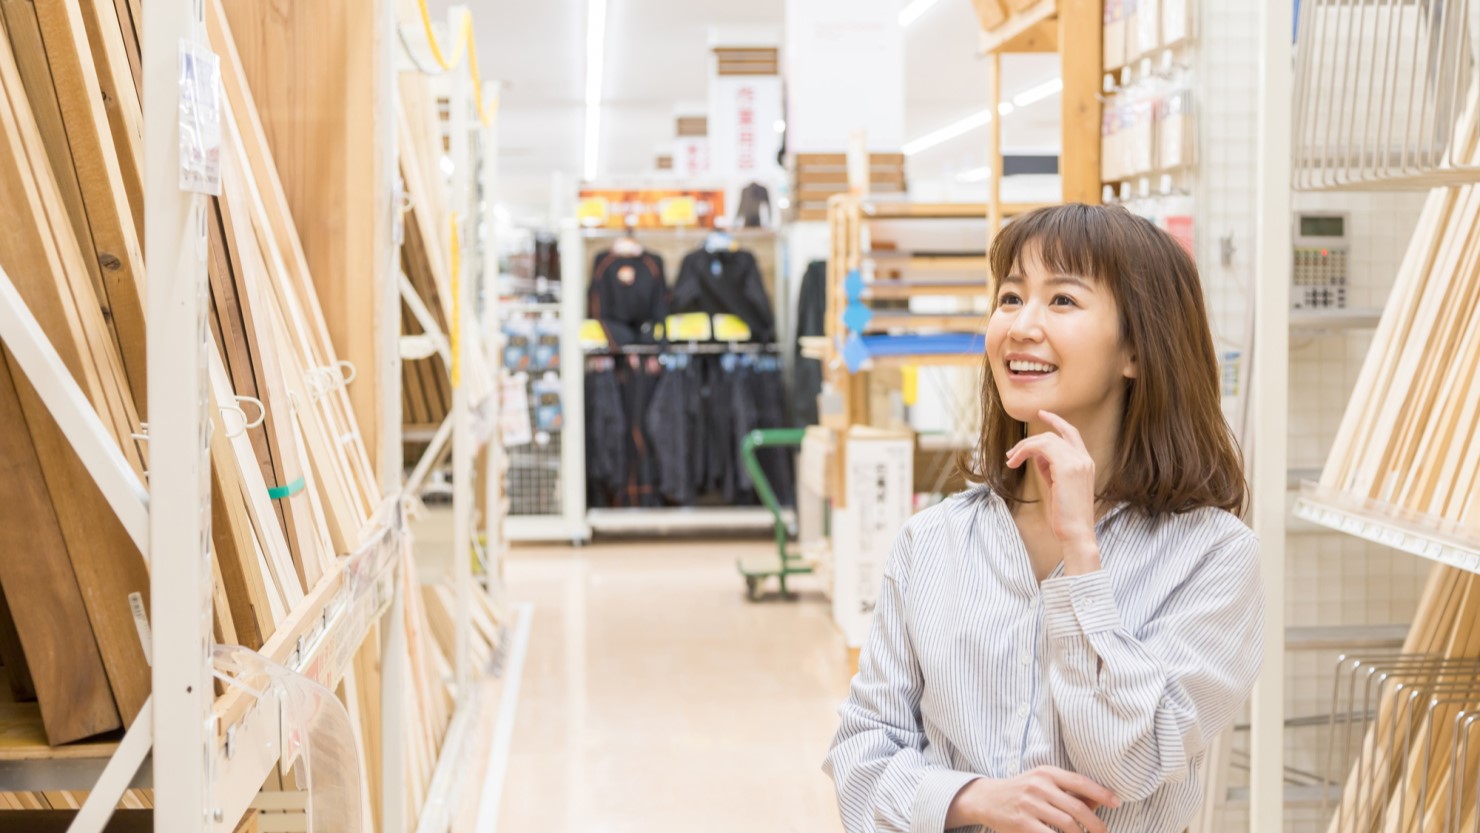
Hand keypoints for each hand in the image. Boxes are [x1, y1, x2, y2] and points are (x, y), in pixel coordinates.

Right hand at [950, 766, 1119, 831]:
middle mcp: (1038, 786)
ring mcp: (1029, 804)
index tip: (1116, 803)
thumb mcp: (1043, 783)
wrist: (986, 798)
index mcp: (1047, 773)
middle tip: (1103, 832)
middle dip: (1096, 824)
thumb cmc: (1021, 791)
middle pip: (1077, 808)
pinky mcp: (1022, 823)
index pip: (1080, 782)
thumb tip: (1100, 800)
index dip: (1101, 793)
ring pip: (1067, 824)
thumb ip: (1069, 791)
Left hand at [1006, 411, 1098, 558]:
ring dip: (1023, 448)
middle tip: (1011, 454)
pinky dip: (1024, 451)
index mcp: (1086, 463)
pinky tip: (1015, 462)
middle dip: (1030, 440)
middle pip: (1055, 434)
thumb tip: (1037, 457)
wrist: (1076, 534)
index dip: (1056, 421)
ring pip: (1045, 439)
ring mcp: (1078, 461)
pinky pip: (1041, 447)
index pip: (1071, 433)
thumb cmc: (1066, 516)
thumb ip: (1050, 469)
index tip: (1041, 414)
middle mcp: (1084, 459)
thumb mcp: (1057, 488)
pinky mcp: (1067, 467)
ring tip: (1010, 461)